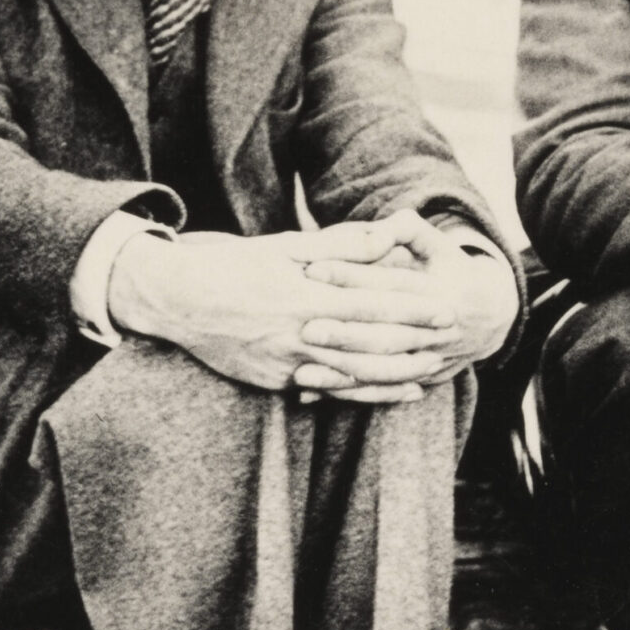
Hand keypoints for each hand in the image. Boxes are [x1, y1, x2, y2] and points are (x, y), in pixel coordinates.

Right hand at [105, 222, 458, 403]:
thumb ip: (341, 246)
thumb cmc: (234, 267)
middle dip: (415, 343)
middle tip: (451, 339)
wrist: (178, 302)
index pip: (372, 305)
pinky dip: (366, 394)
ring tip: (432, 369)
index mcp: (304, 296)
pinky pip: (330, 392)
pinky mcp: (276, 382)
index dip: (413, 308)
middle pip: (371, 345)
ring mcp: (287, 364)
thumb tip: (388, 235)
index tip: (446, 307)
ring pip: (355, 376)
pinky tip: (396, 392)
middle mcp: (299, 334)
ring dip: (398, 375)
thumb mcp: (285, 248)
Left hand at [296, 210, 517, 400]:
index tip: (312, 270)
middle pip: (387, 334)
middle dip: (345, 333)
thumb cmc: (448, 268)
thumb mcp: (436, 242)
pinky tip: (312, 394)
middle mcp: (437, 330)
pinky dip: (347, 395)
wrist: (489, 315)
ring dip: (342, 373)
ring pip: (384, 371)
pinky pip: (382, 392)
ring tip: (300, 371)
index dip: (352, 275)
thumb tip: (379, 229)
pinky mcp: (421, 380)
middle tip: (305, 328)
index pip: (391, 284)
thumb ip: (406, 229)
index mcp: (439, 290)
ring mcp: (431, 359)